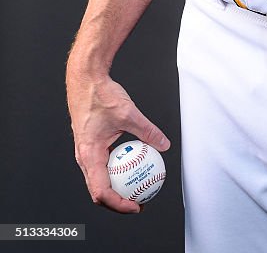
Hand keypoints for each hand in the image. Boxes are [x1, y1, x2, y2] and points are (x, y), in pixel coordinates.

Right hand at [66, 62, 170, 213]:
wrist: (86, 79)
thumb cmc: (101, 95)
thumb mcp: (129, 114)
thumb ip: (147, 131)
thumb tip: (163, 144)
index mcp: (89, 155)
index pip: (101, 192)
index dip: (118, 204)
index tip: (136, 205)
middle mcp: (84, 157)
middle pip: (98, 191)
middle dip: (118, 201)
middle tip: (139, 201)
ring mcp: (86, 151)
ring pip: (100, 179)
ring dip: (116, 187)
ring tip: (136, 187)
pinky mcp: (91, 144)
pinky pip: (103, 164)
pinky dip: (116, 170)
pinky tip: (132, 165)